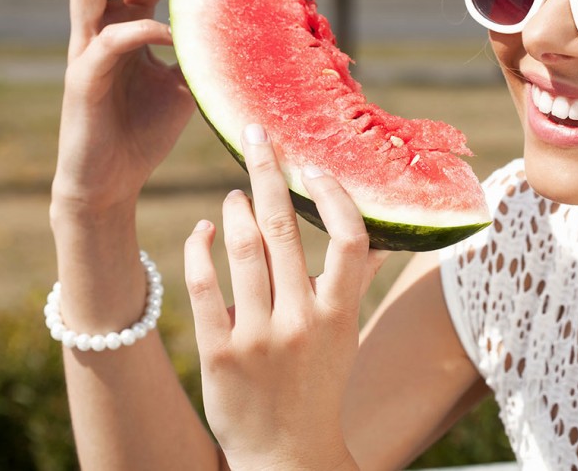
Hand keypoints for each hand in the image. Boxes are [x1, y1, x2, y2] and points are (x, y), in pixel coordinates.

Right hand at [53, 0, 217, 214]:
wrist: (113, 181)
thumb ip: (208, 52)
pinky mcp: (83, 81)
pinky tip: (172, 37)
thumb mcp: (190, 83)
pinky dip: (140, 32)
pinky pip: (105, 42)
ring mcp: (87, 48)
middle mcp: (103, 24)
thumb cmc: (147, 130)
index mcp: (129, 19)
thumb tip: (255, 32)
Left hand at [184, 124, 387, 470]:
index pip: (347, 239)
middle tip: (258, 138)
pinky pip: (204, 288)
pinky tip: (203, 231)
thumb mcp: (345, 335)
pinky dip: (200, 249)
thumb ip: (355, 283)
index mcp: (338, 313)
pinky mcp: (219, 353)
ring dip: (235, 209)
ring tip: (234, 193)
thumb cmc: (320, 384)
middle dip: (269, 173)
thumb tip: (376, 236)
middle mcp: (300, 321)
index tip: (315, 168)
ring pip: (242, 250)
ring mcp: (257, 337)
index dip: (332, 196)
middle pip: (283, 228)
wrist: (287, 453)